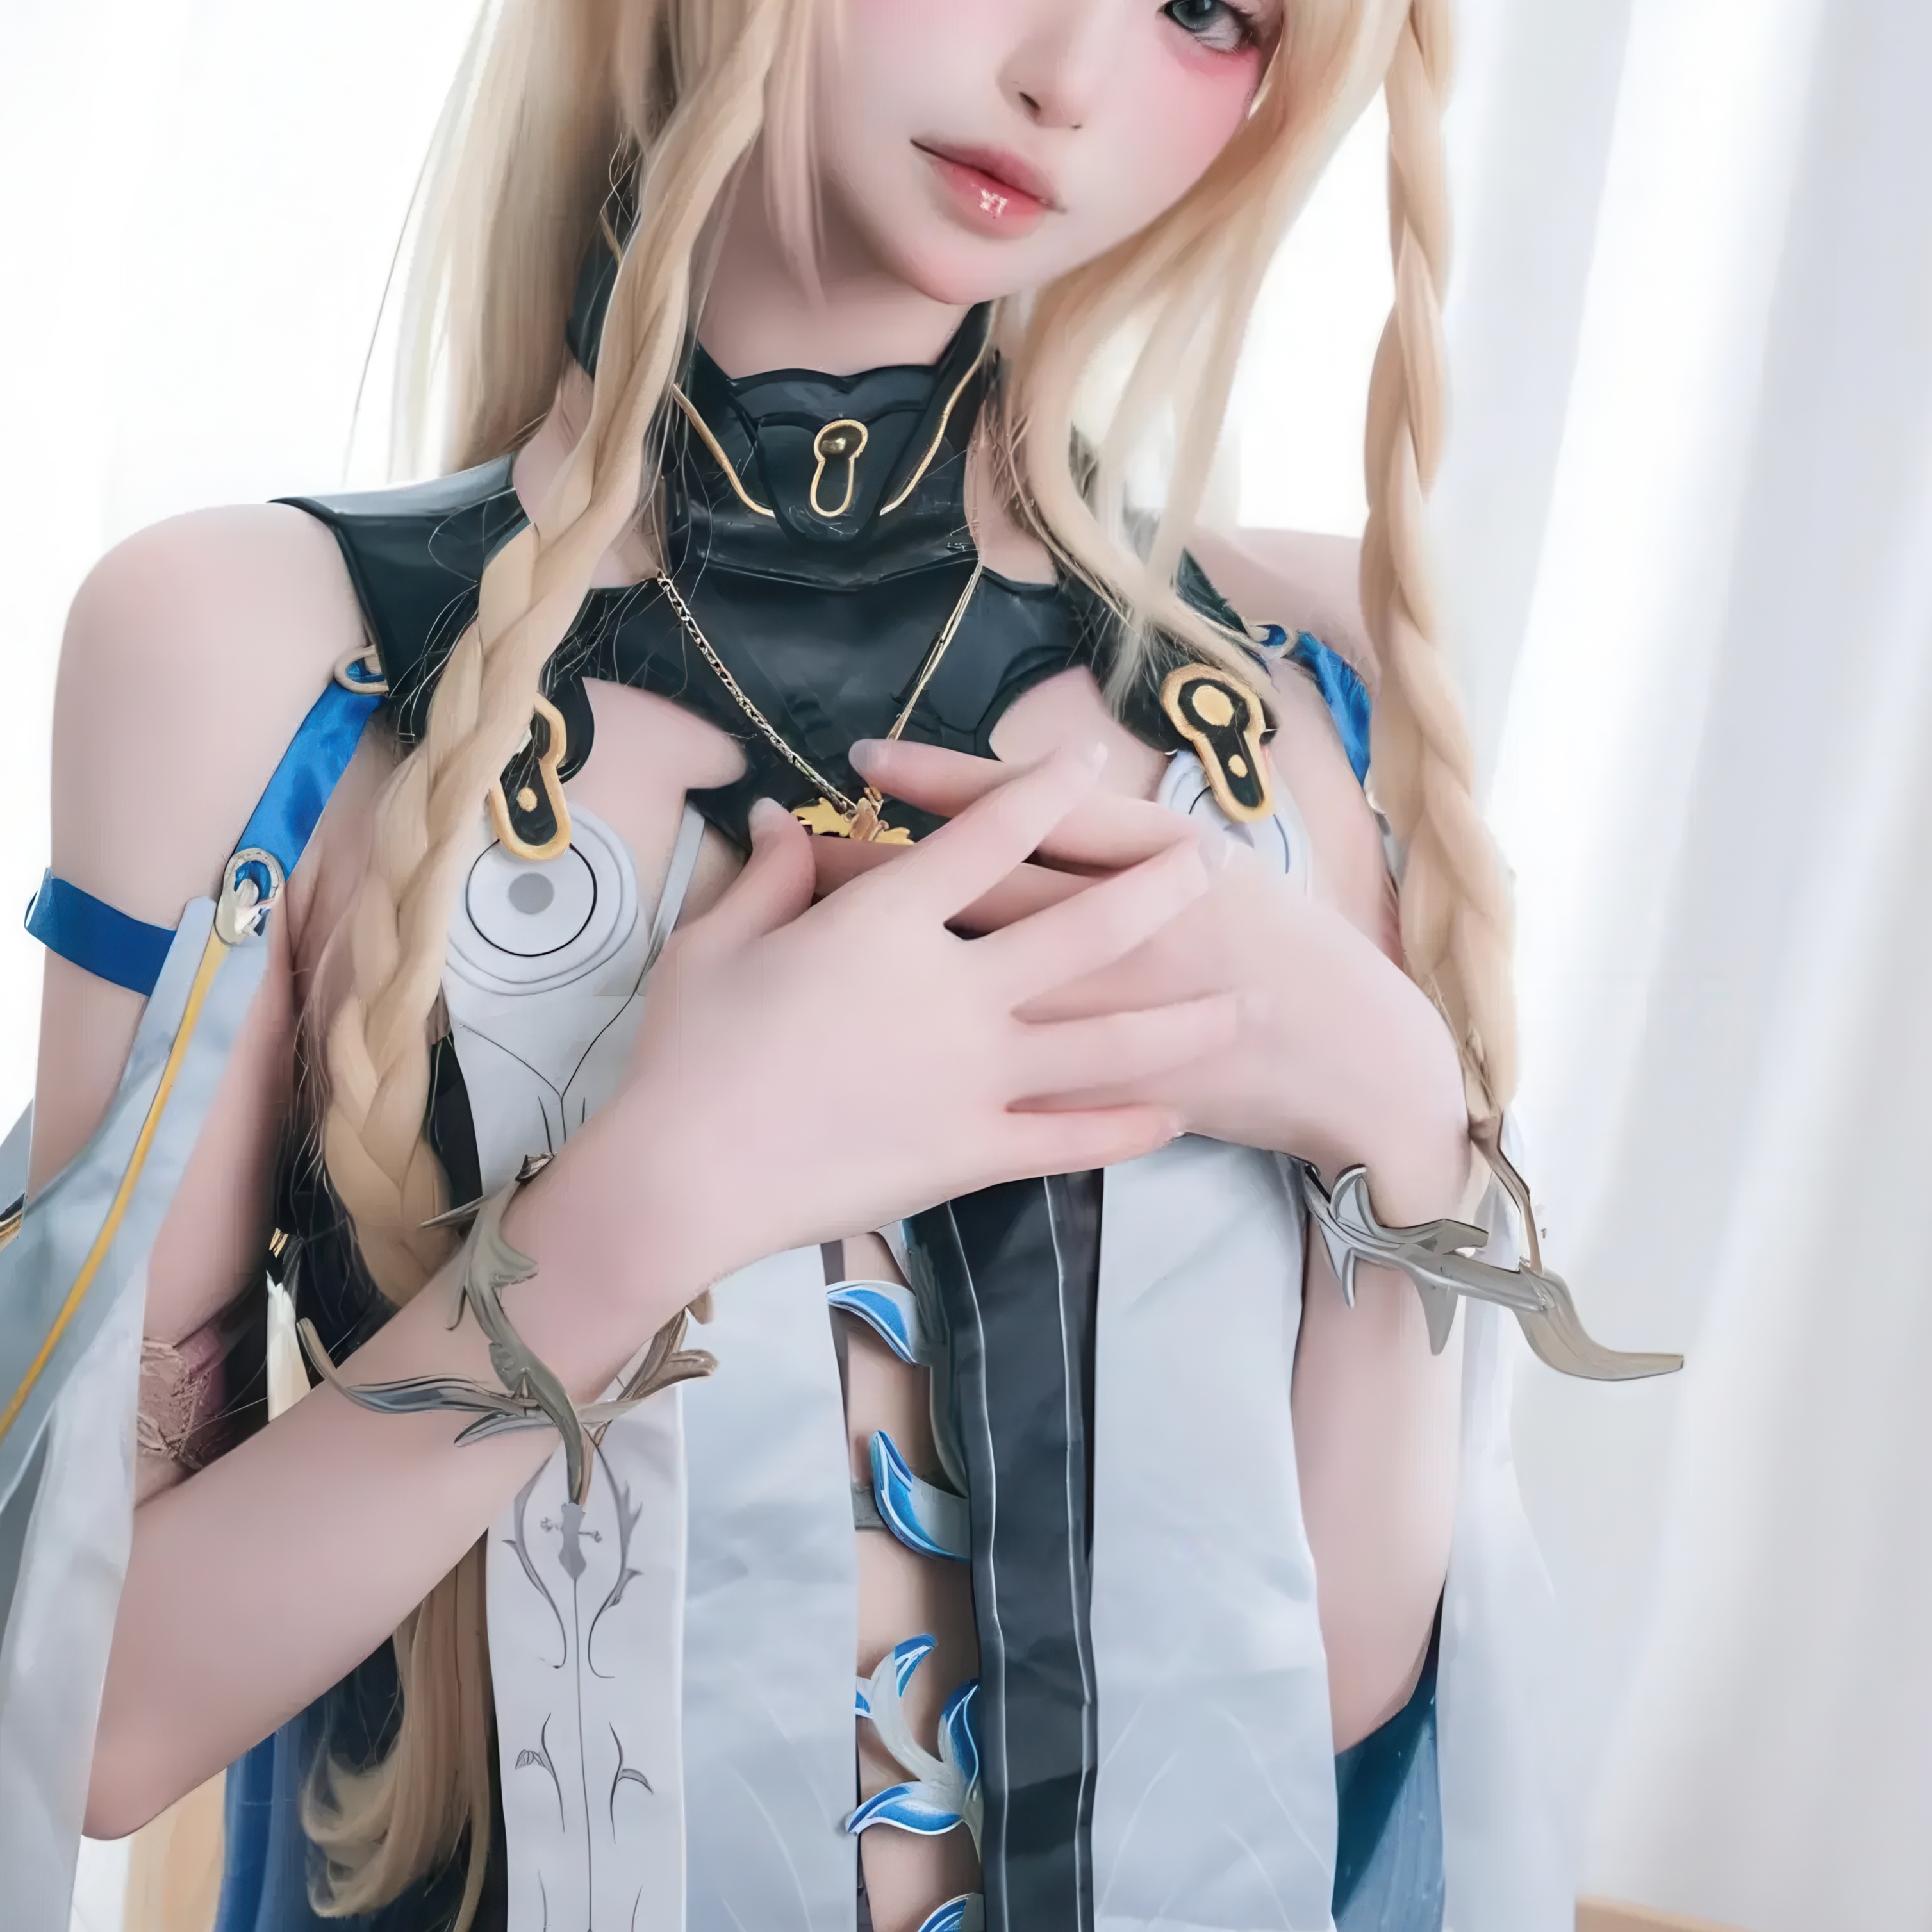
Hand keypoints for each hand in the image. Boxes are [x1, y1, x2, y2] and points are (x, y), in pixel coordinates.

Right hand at [569, 752, 1234, 1308]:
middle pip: (1085, 924)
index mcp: (888, 920)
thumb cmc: (687, 1052)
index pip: (988, 833)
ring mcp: (975, 1074)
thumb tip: (785, 819)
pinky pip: (1069, 1136)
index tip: (1087, 756)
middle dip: (1157, 889)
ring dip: (1183, 1019)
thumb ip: (768, 878)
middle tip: (1209, 865)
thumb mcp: (713, 944)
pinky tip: (1174, 1115)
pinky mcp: (971, 1149)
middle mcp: (955, 988)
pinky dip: (1126, 1127)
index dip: (1042, 786)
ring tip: (1244, 1002)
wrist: (689, 1175)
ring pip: (1108, 1038)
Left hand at [845, 735, 1472, 1212]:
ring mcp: (1098, 1019)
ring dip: (885, 964)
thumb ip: (1111, 829)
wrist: (1346, 1053)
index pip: (1024, 813)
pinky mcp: (1094, 1091)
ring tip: (805, 941)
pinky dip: (929, 1053)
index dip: (939, 786)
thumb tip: (1021, 785)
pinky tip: (867, 1041)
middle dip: (880, 875)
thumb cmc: (1277, 939)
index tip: (862, 760)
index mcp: (1150, 862)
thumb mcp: (1207, 859)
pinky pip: (992, 1072)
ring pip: (966, 982)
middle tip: (795, 845)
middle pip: (973, 896)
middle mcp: (1116, 933)